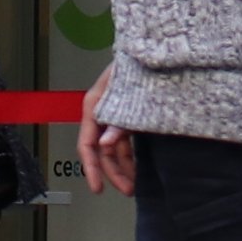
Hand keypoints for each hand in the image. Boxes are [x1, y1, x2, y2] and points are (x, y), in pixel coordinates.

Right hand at [78, 70, 133, 199]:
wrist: (154, 50)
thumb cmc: (135, 64)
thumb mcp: (126, 93)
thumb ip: (117, 120)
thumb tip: (106, 143)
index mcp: (94, 106)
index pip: (87, 144)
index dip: (91, 168)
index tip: (97, 188)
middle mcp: (101, 113)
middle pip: (102, 151)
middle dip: (113, 173)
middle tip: (127, 189)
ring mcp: (114, 115)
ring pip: (114, 149)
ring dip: (123, 167)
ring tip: (135, 183)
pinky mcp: (127, 116)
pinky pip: (125, 141)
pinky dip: (131, 155)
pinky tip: (138, 167)